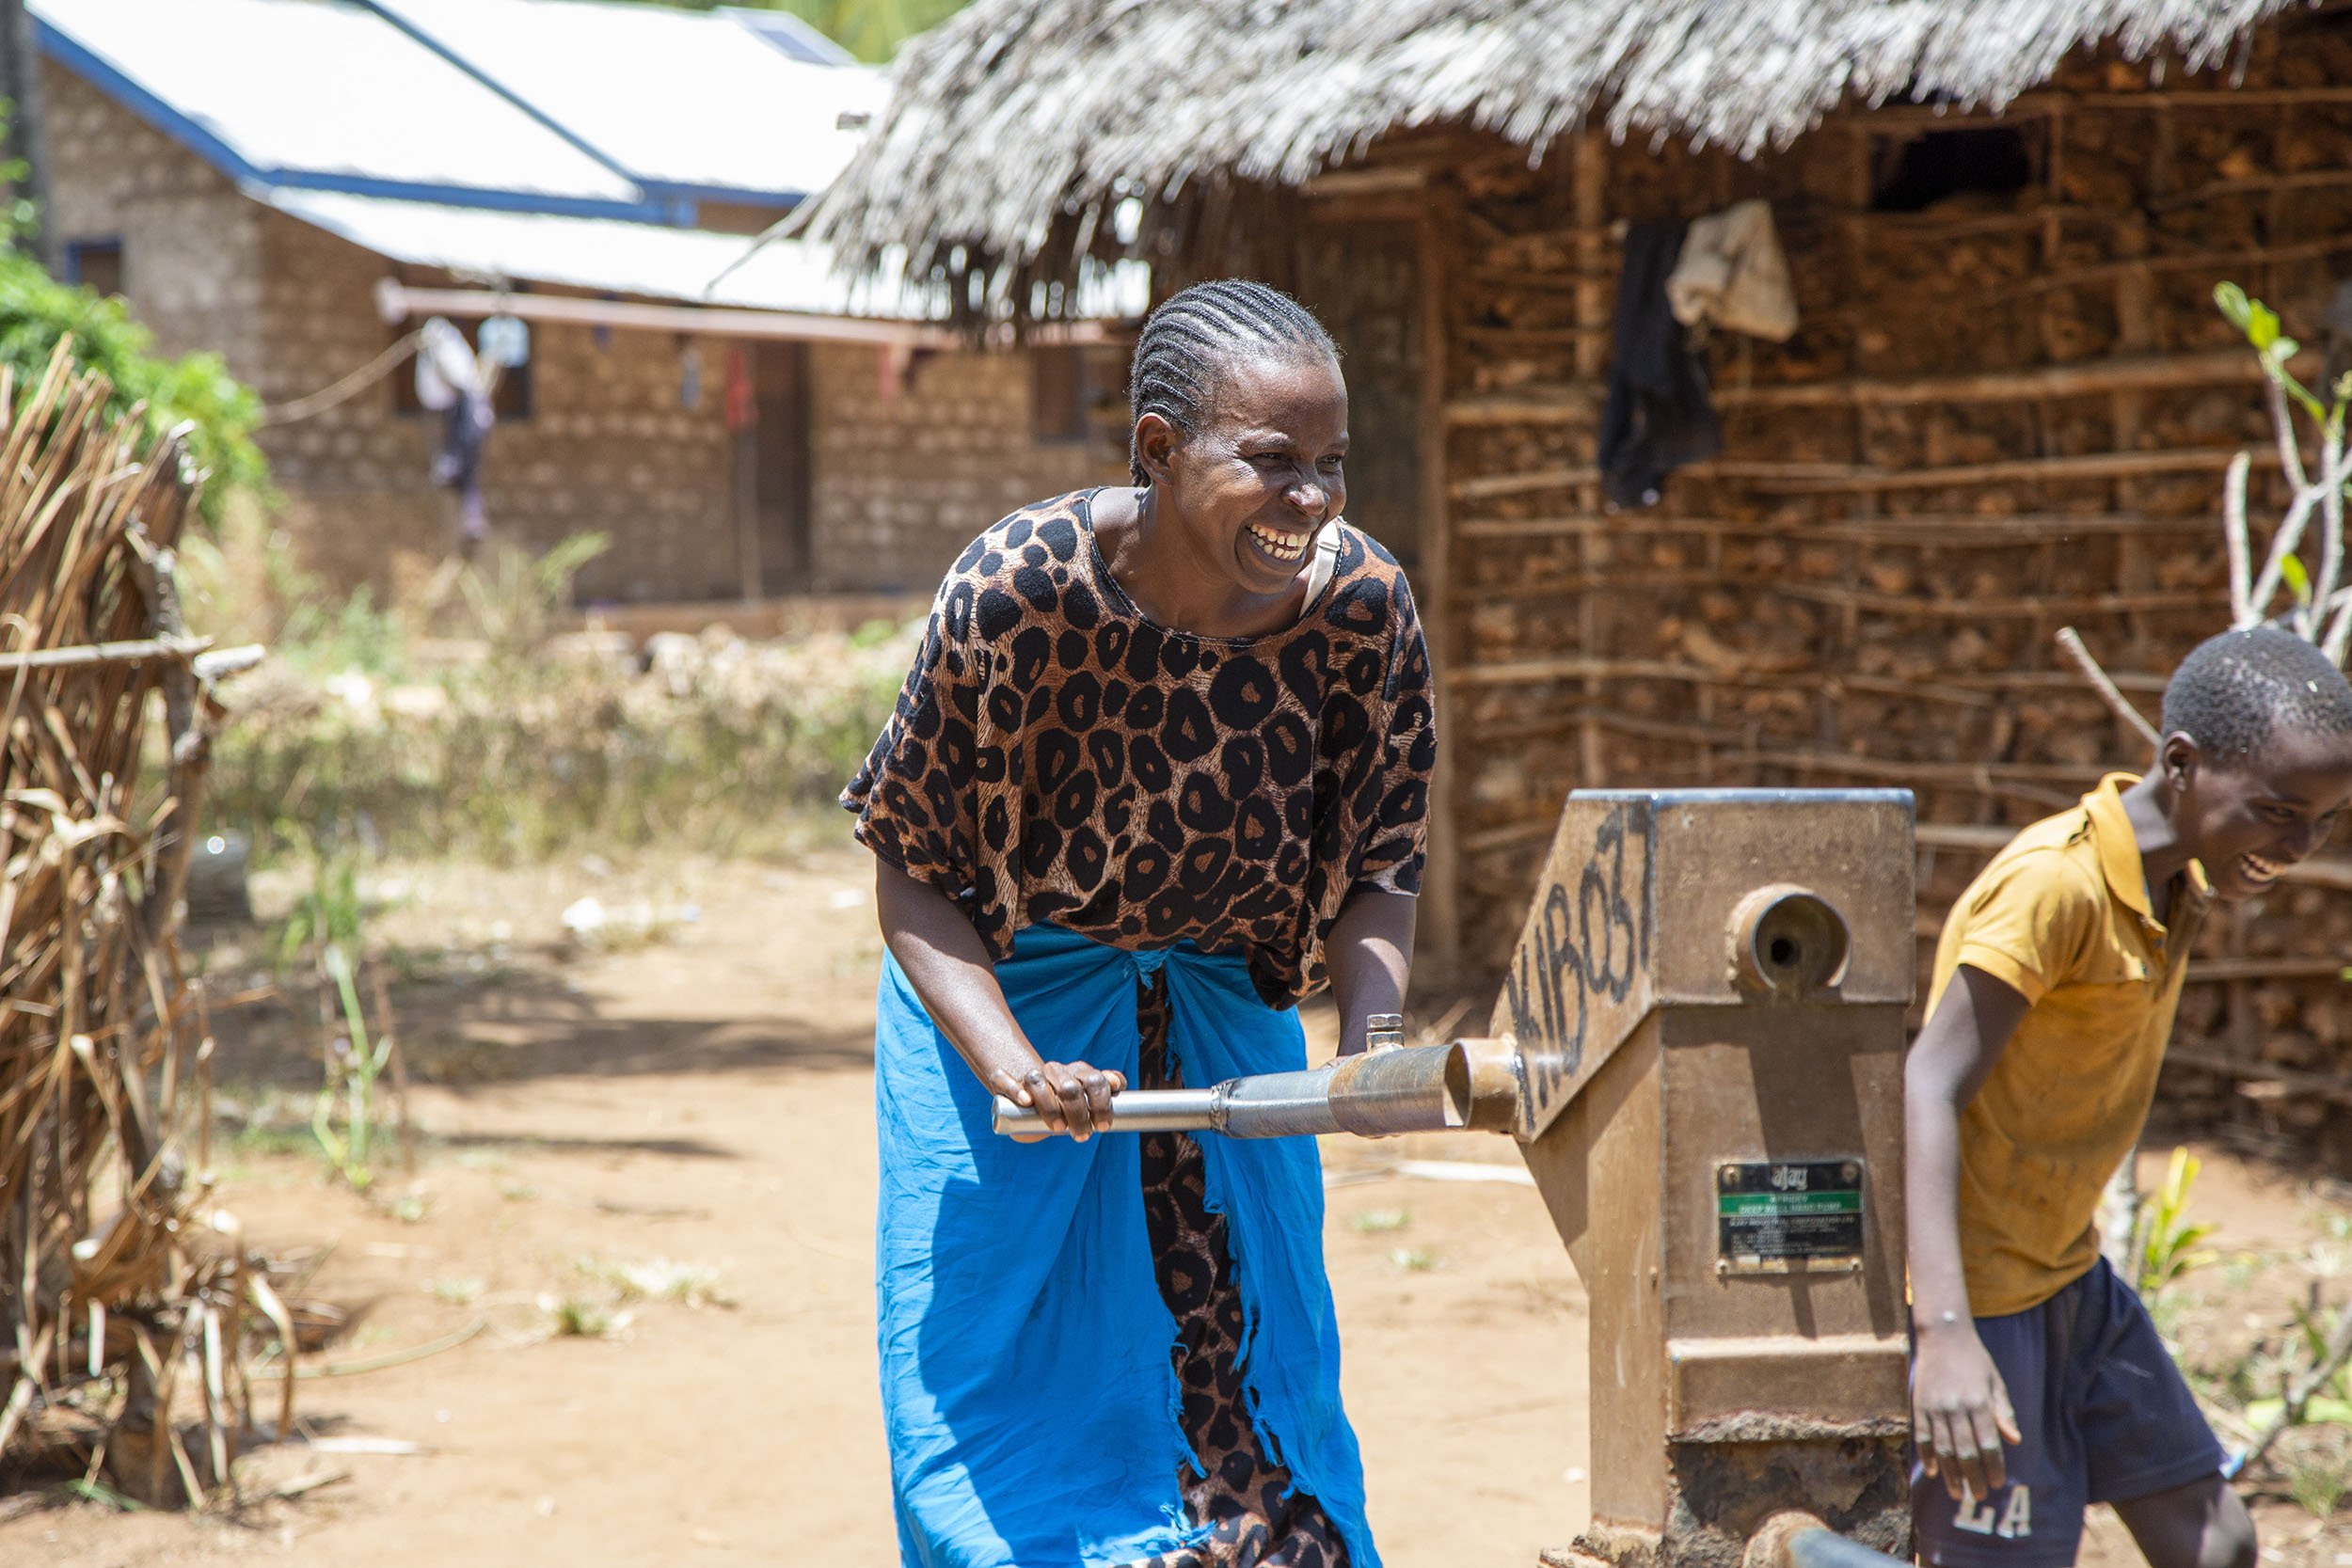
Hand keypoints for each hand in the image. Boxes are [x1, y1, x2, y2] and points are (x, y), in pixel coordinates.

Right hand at [988, 1059, 1126, 1141]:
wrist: (1029, 1093)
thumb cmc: (1064, 1100)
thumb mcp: (1086, 1095)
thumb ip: (1104, 1090)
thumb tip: (1119, 1084)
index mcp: (1078, 1071)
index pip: (1094, 1080)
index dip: (1101, 1103)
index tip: (1103, 1126)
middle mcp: (1055, 1070)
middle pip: (1069, 1087)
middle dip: (1078, 1114)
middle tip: (1082, 1135)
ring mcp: (1031, 1075)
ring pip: (1037, 1081)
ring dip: (1049, 1107)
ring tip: (1059, 1129)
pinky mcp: (1003, 1080)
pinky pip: (1005, 1080)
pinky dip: (1016, 1090)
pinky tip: (1026, 1101)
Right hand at [1912, 1318, 2021, 1501]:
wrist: (1943, 1335)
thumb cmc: (1975, 1360)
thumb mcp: (1996, 1383)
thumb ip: (2003, 1413)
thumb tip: (2015, 1441)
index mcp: (1979, 1402)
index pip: (1988, 1443)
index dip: (1993, 1466)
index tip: (1996, 1483)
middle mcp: (1956, 1406)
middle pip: (1965, 1451)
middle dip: (1973, 1477)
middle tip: (1979, 1496)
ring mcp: (1935, 1406)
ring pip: (1943, 1448)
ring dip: (1950, 1474)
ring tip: (1958, 1493)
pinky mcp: (1919, 1405)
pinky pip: (1922, 1436)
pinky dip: (1927, 1456)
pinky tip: (1934, 1472)